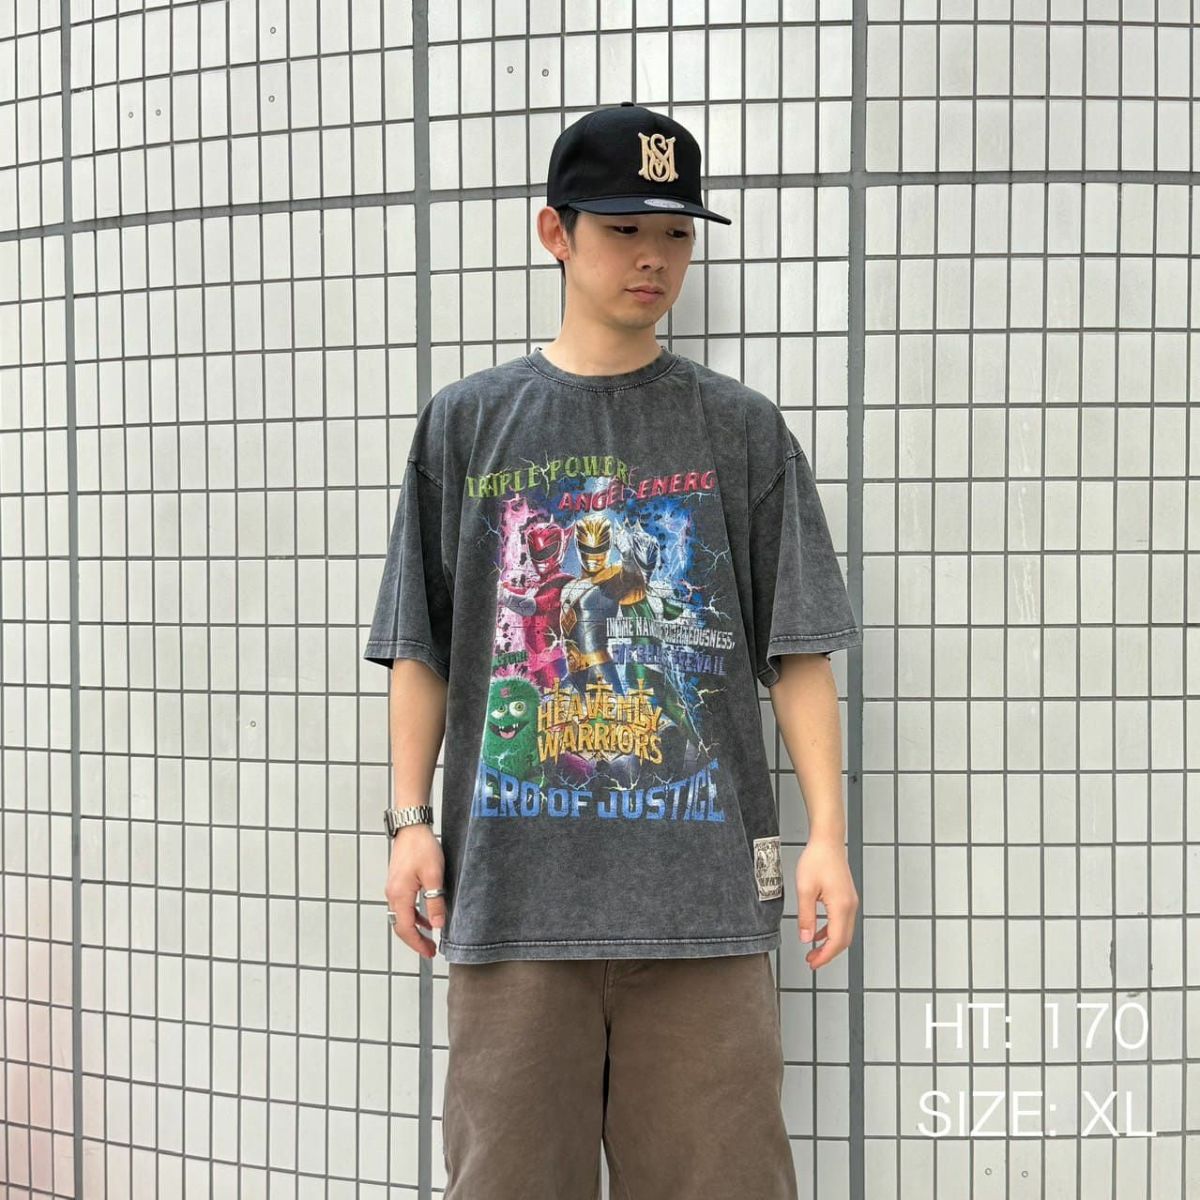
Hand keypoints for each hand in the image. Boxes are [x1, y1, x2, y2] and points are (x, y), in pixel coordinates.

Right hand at [384, 824, 445, 958]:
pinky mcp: (397, 883)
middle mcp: (392, 894)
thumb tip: (437, 925)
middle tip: (430, 950)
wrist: (411, 827)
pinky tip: (425, 918)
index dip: (417, 943)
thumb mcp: (434, 876)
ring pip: (401, 917)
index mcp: (399, 895)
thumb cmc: (422, 847)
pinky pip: (403, 906)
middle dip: (415, 940)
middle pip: (400, 926)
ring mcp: (393, 889)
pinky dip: (413, 916)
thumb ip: (435, 902)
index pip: (406, 928)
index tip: (429, 952)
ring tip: (429, 938)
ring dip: (415, 929)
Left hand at [795, 836, 857, 968]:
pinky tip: (819, 932)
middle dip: (827, 954)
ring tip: (813, 950)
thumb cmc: (817, 860)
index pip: (836, 941)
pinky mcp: (847, 898)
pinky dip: (831, 931)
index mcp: (841, 907)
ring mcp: (850, 902)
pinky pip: (842, 921)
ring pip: (844, 932)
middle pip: (843, 940)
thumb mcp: (805, 889)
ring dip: (829, 943)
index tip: (812, 963)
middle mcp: (850, 907)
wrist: (827, 842)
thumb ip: (806, 917)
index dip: (824, 956)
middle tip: (811, 961)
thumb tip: (806, 938)